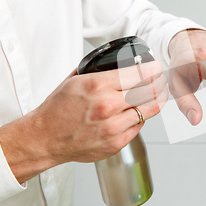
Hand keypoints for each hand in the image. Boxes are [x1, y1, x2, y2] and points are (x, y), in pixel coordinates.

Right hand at [0, 61, 166, 182]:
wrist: (45, 138)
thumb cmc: (59, 108)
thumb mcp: (77, 79)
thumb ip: (101, 70)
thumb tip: (124, 62)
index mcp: (98, 85)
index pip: (139, 74)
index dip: (153, 69)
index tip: (157, 66)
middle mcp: (107, 106)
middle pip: (149, 91)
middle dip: (158, 83)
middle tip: (160, 80)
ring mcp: (113, 127)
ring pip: (149, 110)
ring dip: (156, 100)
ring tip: (157, 94)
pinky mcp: (116, 143)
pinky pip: (139, 126)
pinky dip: (141, 117)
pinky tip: (136, 112)